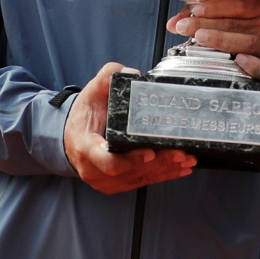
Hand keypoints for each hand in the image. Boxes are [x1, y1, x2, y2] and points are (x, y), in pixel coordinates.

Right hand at [64, 63, 195, 193]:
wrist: (73, 136)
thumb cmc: (84, 115)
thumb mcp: (92, 91)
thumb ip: (108, 77)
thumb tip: (133, 74)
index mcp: (85, 147)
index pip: (107, 160)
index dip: (130, 160)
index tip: (149, 152)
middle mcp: (94, 169)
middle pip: (130, 171)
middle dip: (158, 163)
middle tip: (179, 153)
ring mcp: (106, 180)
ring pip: (139, 178)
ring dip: (165, 170)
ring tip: (186, 159)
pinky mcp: (118, 184)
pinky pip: (142, 182)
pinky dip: (163, 175)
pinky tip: (180, 168)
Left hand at [168, 0, 259, 80]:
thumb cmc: (242, 31)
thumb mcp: (227, 17)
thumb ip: (202, 17)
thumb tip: (174, 23)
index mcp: (257, 8)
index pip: (238, 4)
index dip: (216, 6)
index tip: (195, 10)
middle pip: (236, 24)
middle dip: (207, 25)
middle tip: (186, 27)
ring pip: (248, 43)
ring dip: (223, 40)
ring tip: (201, 38)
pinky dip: (253, 65)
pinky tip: (240, 60)